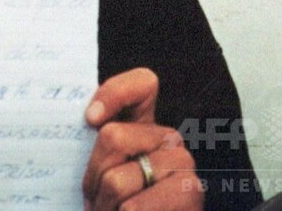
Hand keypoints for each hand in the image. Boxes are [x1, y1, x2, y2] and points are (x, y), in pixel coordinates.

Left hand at [82, 68, 202, 210]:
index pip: (143, 83)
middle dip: (92, 177)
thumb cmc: (113, 205)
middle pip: (112, 136)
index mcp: (145, 123)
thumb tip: (92, 117)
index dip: (114, 93)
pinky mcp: (191, 193)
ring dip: (104, 205)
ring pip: (116, 179)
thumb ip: (98, 143)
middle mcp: (168, 137)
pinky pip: (133, 206)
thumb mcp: (99, 170)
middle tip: (96, 198)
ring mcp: (182, 163)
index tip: (91, 118)